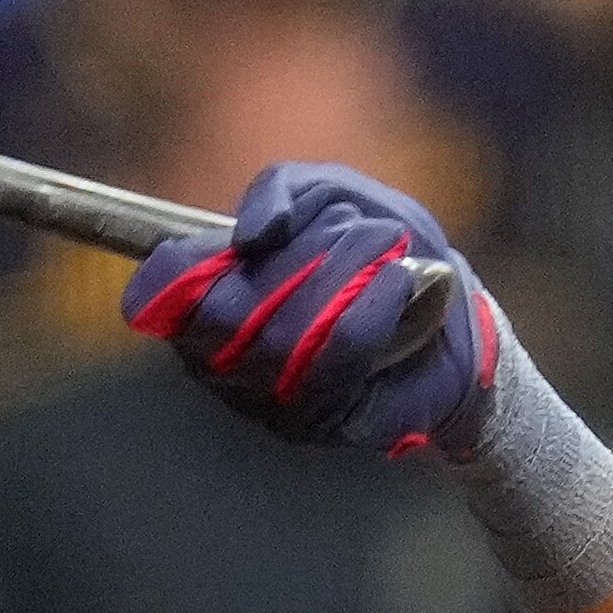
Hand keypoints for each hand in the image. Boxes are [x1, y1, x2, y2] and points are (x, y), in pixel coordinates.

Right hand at [123, 163, 487, 456]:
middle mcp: (224, 361)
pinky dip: (371, 307)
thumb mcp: (330, 195)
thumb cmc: (377, 252)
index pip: (159, 298)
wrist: (453, 315)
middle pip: (227, 310)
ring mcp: (271, 400)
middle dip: (298, 254)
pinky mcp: (325, 421)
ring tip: (384, 243)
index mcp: (208, 302)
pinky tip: (398, 282)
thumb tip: (251, 232)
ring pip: (284, 335)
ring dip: (342, 271)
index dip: (176, 274)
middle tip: (350, 224)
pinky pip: (338, 359)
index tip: (238, 244)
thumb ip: (282, 190)